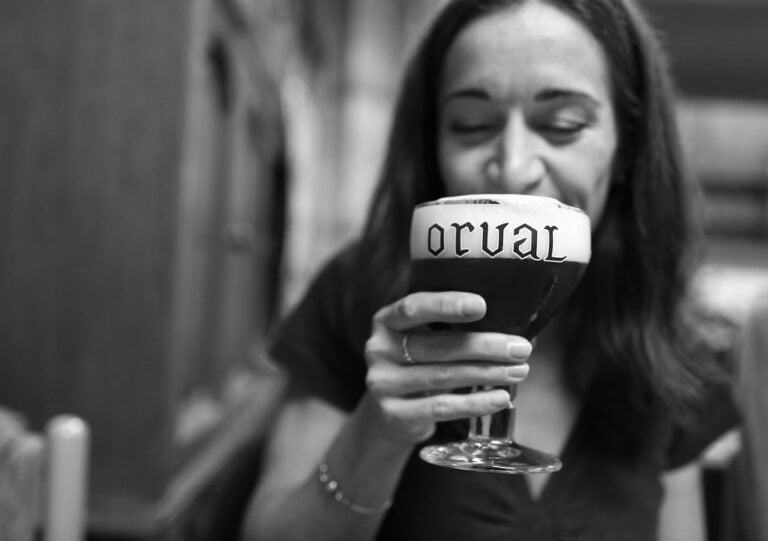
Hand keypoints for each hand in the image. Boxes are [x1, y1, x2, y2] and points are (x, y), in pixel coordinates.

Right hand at [364, 291, 531, 443]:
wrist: (391, 413)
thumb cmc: (421, 365)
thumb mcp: (428, 339)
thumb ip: (459, 328)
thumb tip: (524, 323)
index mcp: (387, 320)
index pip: (414, 307)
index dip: (446, 305)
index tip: (481, 305)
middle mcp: (378, 349)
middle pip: (436, 345)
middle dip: (484, 346)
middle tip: (521, 348)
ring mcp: (383, 383)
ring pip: (442, 376)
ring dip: (486, 373)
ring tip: (519, 371)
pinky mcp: (393, 414)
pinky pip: (440, 407)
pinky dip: (474, 404)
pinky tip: (500, 398)